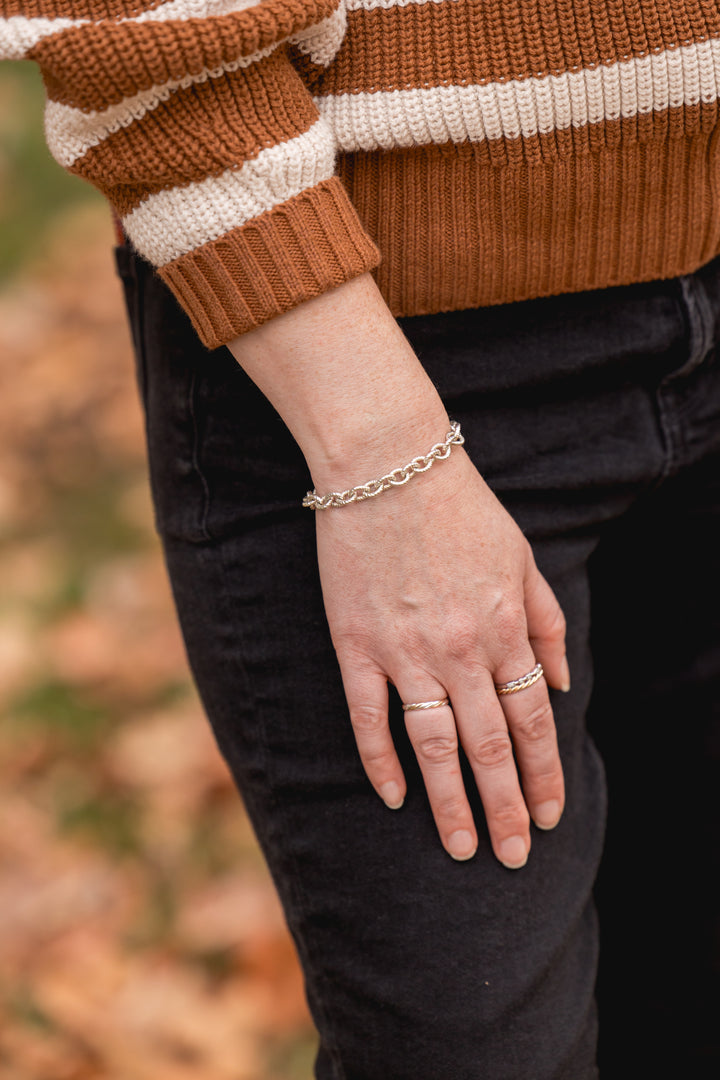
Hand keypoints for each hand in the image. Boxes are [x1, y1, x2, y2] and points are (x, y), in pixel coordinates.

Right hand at [315, 445, 567, 866]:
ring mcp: (404, 651)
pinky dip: (382, 761)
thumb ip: (546, 622)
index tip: (551, 816)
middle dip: (507, 807)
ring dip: (451, 803)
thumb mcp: (522, 556)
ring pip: (436, 744)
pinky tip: (396, 797)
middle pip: (490, 746)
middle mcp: (460, 649)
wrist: (386, 464)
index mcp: (504, 627)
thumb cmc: (459, 506)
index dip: (545, 773)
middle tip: (514, 856)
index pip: (532, 719)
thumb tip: (561, 682)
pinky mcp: (355, 644)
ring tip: (463, 847)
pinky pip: (369, 716)